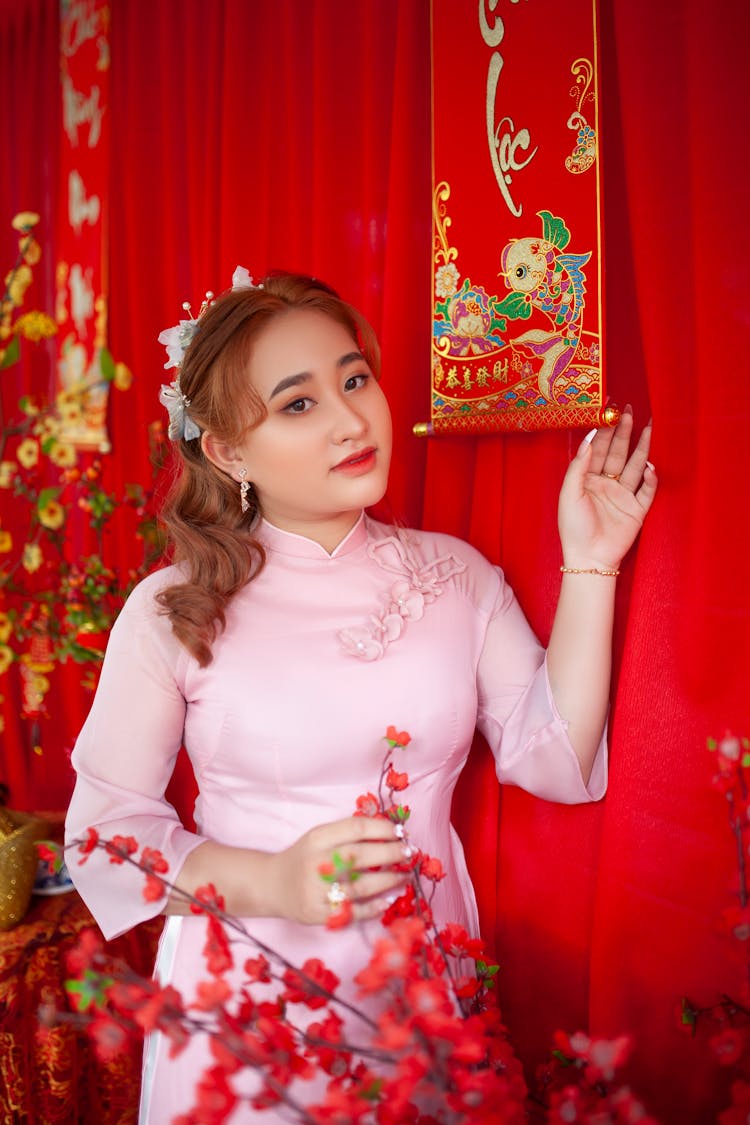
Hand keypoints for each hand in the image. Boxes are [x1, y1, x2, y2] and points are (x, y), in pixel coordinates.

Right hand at [268, 815, 409, 924]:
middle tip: (408, 853)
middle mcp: (316, 862)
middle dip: (391, 853)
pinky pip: (354, 911)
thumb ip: (348, 833)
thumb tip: (390, 831)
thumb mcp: (319, 837)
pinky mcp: (319, 914)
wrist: (272, 886)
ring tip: (404, 877)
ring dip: (389, 881)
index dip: (382, 828)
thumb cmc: (304, 858)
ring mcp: (317, 890)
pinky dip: (374, 907)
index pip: (356, 827)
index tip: (400, 832)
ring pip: (361, 885)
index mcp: (317, 838)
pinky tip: (387, 900)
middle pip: (361, 855)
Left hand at [558, 405, 657, 570]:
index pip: (598, 449)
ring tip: (649, 427)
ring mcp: (623, 496)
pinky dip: (650, 478)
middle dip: (624, 432)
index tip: (610, 411)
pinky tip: (649, 466)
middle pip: (618, 452)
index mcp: (588, 479)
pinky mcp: (637, 510)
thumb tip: (589, 439)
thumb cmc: (574, 527)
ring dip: (642, 447)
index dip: (604, 430)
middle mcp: (607, 484)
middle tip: (630, 411)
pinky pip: (647, 490)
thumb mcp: (569, 493)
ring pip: (635, 466)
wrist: (589, 557)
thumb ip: (579, 466)